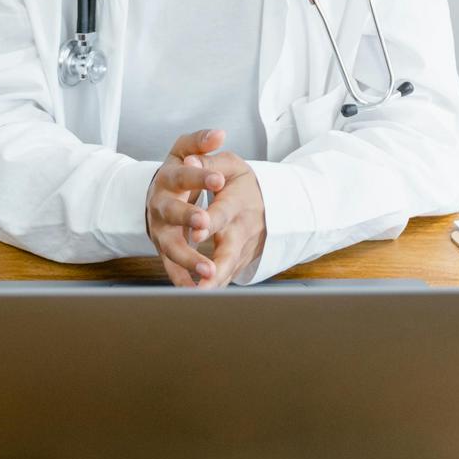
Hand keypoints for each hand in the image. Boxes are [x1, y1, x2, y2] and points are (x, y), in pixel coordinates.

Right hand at [145, 129, 227, 287]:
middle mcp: (159, 205)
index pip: (182, 175)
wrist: (156, 195)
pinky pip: (170, 268)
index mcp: (167, 178)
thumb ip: (200, 142)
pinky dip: (182, 280)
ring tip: (209, 268)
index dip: (199, 177)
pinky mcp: (162, 250)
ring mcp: (159, 230)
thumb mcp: (184, 151)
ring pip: (169, 245)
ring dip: (187, 258)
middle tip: (205, 222)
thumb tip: (219, 134)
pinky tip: (196, 291)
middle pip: (170, 212)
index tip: (218, 179)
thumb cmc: (176, 171)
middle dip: (187, 217)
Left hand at [187, 149, 265, 288]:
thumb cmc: (241, 182)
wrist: (268, 202)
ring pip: (228, 269)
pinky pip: (226, 277)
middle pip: (230, 249)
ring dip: (215, 282)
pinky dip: (215, 288)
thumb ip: (208, 159)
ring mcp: (240, 249)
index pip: (223, 212)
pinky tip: (197, 298)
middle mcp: (239, 228)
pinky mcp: (237, 261)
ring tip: (200, 296)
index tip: (197, 230)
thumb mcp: (229, 164)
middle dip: (217, 262)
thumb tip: (191, 160)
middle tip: (205, 274)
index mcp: (236, 201)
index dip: (210, 220)